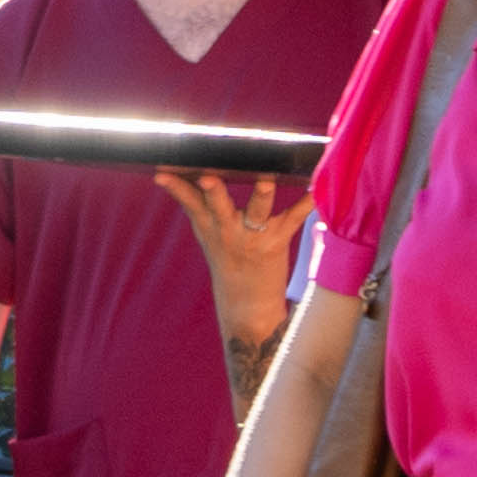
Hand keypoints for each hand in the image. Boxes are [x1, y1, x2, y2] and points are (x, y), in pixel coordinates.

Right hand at [159, 167, 308, 329]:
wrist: (247, 303)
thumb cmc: (227, 258)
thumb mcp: (205, 233)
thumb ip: (194, 203)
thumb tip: (174, 173)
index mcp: (208, 225)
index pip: (188, 201)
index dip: (176, 187)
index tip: (162, 173)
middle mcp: (228, 229)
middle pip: (217, 205)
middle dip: (213, 192)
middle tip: (207, 178)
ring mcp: (253, 236)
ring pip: (256, 213)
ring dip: (260, 196)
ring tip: (265, 182)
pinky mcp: (277, 241)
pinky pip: (293, 218)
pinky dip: (305, 203)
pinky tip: (314, 188)